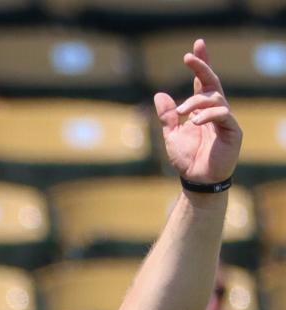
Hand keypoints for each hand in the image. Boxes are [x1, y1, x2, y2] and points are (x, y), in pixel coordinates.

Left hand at [154, 39, 241, 185]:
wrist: (197, 180)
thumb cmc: (187, 158)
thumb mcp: (172, 135)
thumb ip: (167, 116)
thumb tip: (159, 94)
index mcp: (201, 109)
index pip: (202, 82)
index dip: (200, 65)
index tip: (196, 47)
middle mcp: (215, 110)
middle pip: (212, 82)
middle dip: (202, 67)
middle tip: (189, 56)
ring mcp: (225, 119)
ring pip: (215, 97)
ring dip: (196, 101)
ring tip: (182, 113)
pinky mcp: (232, 130)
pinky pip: (223, 114)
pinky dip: (208, 114)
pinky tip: (195, 121)